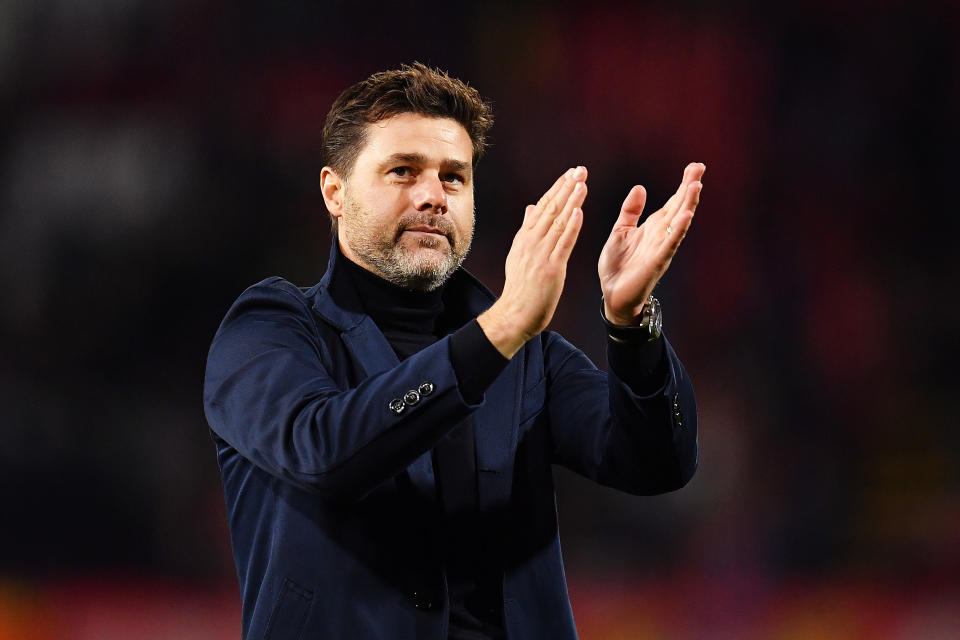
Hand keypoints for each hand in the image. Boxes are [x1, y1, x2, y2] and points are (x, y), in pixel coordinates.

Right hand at [478, 166, 587, 358]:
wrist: (516, 313)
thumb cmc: (521, 288)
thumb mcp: (520, 254)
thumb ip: (527, 230)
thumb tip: (530, 207)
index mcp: (525, 238)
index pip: (542, 207)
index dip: (556, 188)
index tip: (569, 174)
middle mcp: (531, 242)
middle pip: (550, 209)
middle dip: (566, 188)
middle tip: (579, 170)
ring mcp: (540, 255)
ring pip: (558, 222)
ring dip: (571, 201)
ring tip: (582, 183)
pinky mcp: (551, 268)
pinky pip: (563, 244)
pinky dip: (571, 226)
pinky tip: (579, 212)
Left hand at [599, 162, 704, 325]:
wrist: (612, 294)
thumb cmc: (617, 265)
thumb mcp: (621, 231)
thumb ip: (631, 211)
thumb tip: (640, 187)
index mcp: (653, 227)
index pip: (672, 202)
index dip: (683, 185)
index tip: (694, 167)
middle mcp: (661, 235)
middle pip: (679, 207)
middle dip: (689, 188)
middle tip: (700, 168)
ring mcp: (661, 248)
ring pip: (679, 222)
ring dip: (688, 205)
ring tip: (696, 186)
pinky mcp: (656, 262)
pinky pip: (670, 244)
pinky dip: (678, 230)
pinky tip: (686, 216)